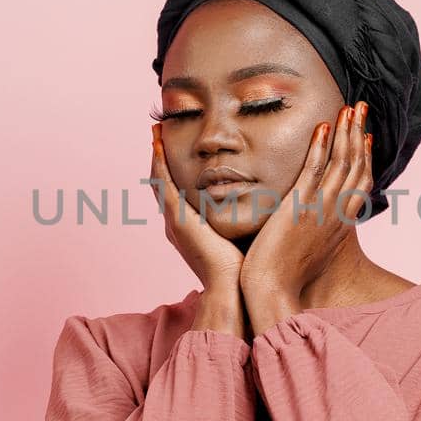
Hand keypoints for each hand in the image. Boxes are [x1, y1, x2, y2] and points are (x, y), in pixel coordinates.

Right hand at [149, 121, 244, 292]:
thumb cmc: (243, 269)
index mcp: (190, 228)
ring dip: (156, 154)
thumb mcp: (240, 237)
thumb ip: (243, 220)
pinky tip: (158, 143)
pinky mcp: (177, 219)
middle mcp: (176, 223)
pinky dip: (158, 162)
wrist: (232, 290)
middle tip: (159, 132)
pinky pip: (164, 184)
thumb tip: (264, 204)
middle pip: (164, 183)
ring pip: (159, 180)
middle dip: (160, 158)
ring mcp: (174, 221)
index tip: (175, 147)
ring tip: (156, 130)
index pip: (178, 192)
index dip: (174, 169)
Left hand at [240, 101, 372, 322]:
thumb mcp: (310, 250)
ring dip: (346, 132)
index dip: (365, 156)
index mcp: (340, 224)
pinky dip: (320, 147)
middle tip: (362, 107)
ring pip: (340, 163)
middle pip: (356, 166)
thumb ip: (315, 230)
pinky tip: (323, 127)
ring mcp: (320, 209)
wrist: (274, 292)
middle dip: (360, 133)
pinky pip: (313, 171)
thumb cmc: (286, 277)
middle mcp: (336, 213)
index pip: (360, 183)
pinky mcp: (299, 208)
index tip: (366, 135)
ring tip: (349, 108)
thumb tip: (311, 221)